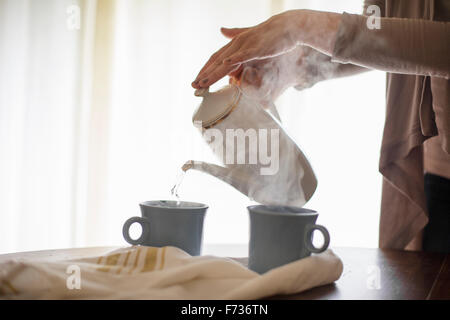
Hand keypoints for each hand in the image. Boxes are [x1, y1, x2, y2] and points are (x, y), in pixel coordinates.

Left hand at [192, 10, 340, 89]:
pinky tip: (225, 65)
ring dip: (213, 73)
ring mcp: (246, 46)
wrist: (288, 26)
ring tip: (203, 83)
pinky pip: (243, 55)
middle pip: (216, 61)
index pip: (215, 58)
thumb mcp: (250, 36)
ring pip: (226, 61)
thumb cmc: (271, 35)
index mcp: (234, 44)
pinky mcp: (257, 48)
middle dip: (204, 74)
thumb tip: (222, 30)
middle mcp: (236, 44)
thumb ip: (235, 34)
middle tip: (193, 86)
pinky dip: (234, 60)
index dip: (205, 69)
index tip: (197, 81)